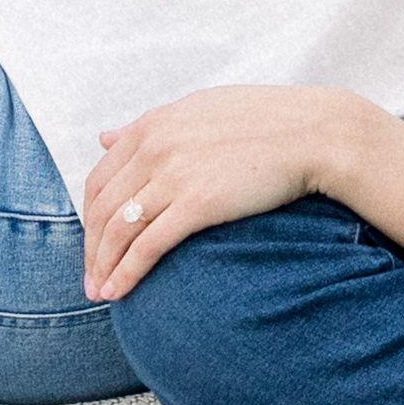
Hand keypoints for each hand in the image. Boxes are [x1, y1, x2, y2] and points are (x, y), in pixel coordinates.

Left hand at [76, 88, 386, 298]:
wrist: (314, 133)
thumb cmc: (264, 123)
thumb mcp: (197, 111)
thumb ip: (148, 127)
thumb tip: (105, 138)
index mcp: (152, 125)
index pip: (100, 179)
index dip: (91, 218)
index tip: (94, 244)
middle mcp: (154, 147)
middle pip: (102, 208)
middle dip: (91, 249)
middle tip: (89, 279)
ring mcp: (173, 175)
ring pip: (117, 230)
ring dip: (102, 267)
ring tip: (100, 293)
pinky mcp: (197, 203)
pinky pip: (146, 245)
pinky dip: (126, 272)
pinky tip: (119, 292)